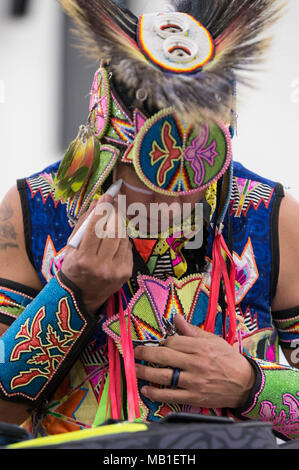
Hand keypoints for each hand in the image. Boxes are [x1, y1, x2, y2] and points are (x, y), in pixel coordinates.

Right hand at [61, 194, 132, 313]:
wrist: (81, 296)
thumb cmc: (74, 267)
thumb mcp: (72, 246)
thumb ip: (84, 223)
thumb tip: (97, 201)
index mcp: (84, 260)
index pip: (96, 228)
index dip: (102, 209)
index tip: (107, 196)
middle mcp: (102, 267)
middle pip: (114, 231)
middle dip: (115, 213)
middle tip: (114, 203)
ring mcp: (117, 271)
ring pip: (123, 238)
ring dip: (119, 224)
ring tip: (113, 219)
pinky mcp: (127, 273)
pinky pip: (128, 248)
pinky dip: (123, 239)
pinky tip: (116, 238)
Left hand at [134, 315, 255, 409]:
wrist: (245, 384)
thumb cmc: (228, 359)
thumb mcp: (213, 340)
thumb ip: (192, 331)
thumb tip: (176, 318)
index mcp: (200, 347)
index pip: (173, 341)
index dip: (162, 341)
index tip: (158, 342)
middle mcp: (195, 364)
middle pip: (164, 356)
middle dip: (145, 353)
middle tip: (135, 352)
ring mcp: (194, 382)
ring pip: (163, 376)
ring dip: (145, 372)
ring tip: (134, 369)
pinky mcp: (194, 397)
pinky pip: (169, 395)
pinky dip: (155, 393)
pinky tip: (146, 389)